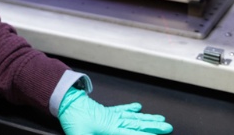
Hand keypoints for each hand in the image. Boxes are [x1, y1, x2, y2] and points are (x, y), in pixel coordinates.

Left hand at [58, 87, 172, 134]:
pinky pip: (121, 110)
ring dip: (147, 118)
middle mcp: (113, 120)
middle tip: (167, 126)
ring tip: (160, 118)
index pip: (131, 134)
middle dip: (153, 126)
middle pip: (137, 124)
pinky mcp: (105, 111)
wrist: (66, 101)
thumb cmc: (73, 118)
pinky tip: (138, 106)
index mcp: (109, 128)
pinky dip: (130, 108)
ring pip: (133, 117)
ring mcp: (111, 114)